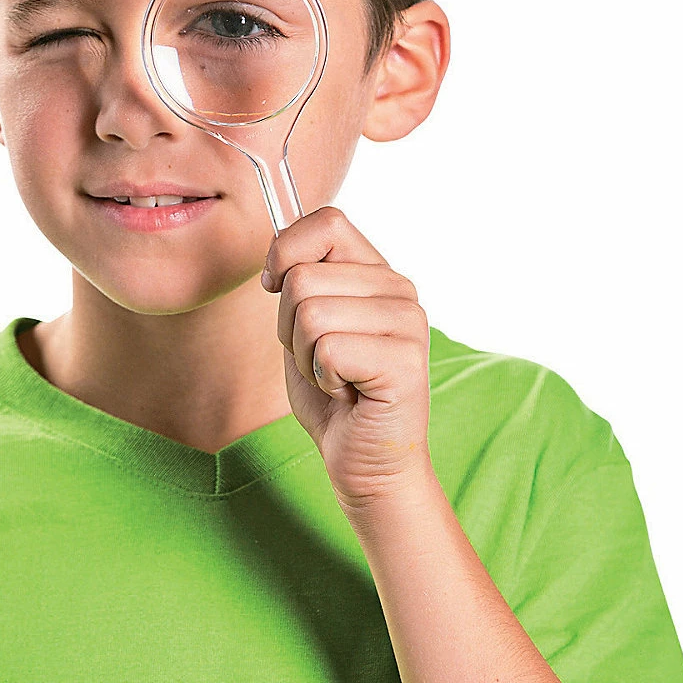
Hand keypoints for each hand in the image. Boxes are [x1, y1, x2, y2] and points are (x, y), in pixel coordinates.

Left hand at [262, 206, 433, 510]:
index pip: (328, 221)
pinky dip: (323, 379)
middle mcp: (399, 289)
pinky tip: (348, 393)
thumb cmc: (334, 397)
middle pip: (303, 277)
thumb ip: (297, 282)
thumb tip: (278, 248)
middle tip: (320, 360)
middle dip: (288, 328)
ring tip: (335, 377)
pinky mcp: (405, 360)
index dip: (286, 251)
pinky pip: (329, 349)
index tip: (274, 287)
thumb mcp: (303, 327)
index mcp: (377, 273)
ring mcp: (408, 322)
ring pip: (310, 313)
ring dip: (305, 357)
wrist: (365, 461)